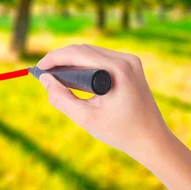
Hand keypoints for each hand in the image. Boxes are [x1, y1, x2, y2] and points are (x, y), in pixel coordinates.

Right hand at [37, 44, 169, 161]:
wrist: (152, 139)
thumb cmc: (120, 132)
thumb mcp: (86, 118)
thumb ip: (61, 98)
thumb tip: (44, 79)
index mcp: (117, 70)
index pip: (77, 53)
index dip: (54, 58)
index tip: (38, 69)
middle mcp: (126, 59)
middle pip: (84, 49)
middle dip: (61, 59)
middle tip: (44, 75)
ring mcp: (131, 61)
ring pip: (92, 52)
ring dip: (73, 61)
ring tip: (56, 77)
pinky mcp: (131, 65)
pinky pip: (102, 58)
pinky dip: (86, 65)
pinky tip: (74, 77)